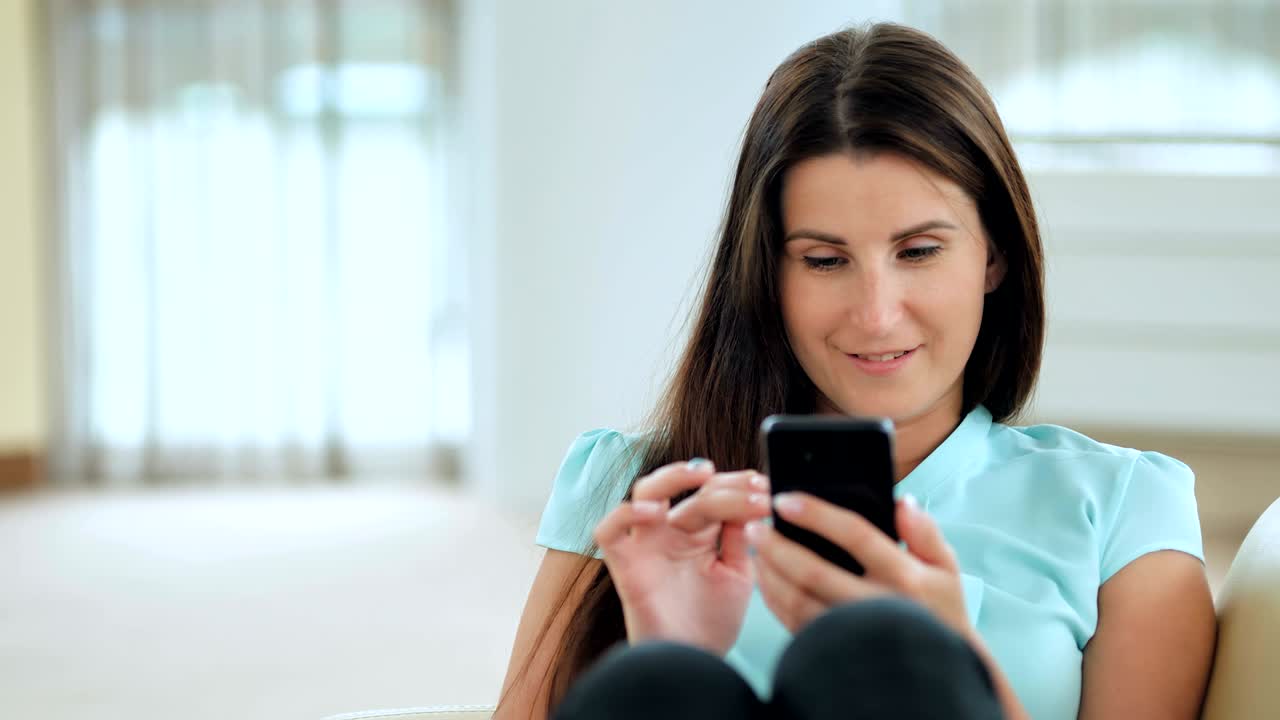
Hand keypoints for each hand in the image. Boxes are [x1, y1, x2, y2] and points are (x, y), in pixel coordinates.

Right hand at [593, 460, 772, 655]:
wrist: (693, 664)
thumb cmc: (711, 622)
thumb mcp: (736, 573)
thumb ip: (738, 536)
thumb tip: (751, 495)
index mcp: (697, 532)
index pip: (714, 494)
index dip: (739, 487)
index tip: (767, 488)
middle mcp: (670, 531)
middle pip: (688, 488)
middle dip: (724, 483)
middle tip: (753, 486)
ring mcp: (646, 544)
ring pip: (644, 491)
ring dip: (672, 476)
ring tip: (705, 474)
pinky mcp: (624, 564)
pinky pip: (609, 530)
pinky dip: (625, 513)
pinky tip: (654, 512)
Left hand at [745, 492, 971, 640]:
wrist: (936, 671)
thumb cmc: (941, 610)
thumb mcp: (946, 569)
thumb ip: (925, 532)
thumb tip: (901, 502)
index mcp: (904, 577)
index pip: (856, 535)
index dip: (817, 514)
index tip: (786, 499)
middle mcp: (876, 605)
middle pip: (814, 571)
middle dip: (778, 545)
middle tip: (756, 524)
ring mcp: (853, 632)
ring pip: (798, 600)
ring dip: (770, 571)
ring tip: (756, 546)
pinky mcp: (836, 650)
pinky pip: (795, 622)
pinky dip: (775, 599)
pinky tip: (766, 578)